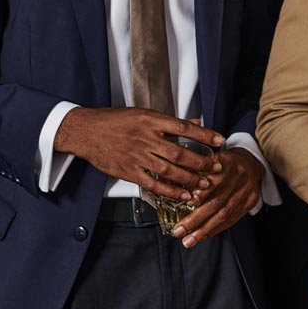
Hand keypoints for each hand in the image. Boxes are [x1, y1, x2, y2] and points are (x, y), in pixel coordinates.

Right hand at [54, 107, 223, 199]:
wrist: (87, 131)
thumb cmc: (116, 121)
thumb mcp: (144, 114)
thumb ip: (170, 122)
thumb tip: (195, 123)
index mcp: (151, 121)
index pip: (184, 127)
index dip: (205, 135)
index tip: (220, 140)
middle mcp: (146, 138)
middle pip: (179, 152)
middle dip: (200, 162)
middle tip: (215, 168)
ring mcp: (137, 155)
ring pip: (168, 170)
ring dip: (189, 179)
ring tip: (203, 184)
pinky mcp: (128, 171)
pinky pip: (152, 184)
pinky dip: (169, 190)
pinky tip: (182, 194)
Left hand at [173, 147, 264, 248]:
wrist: (250, 164)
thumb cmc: (223, 163)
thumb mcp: (211, 158)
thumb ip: (197, 170)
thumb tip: (172, 185)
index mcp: (228, 162)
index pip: (215, 179)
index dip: (202, 193)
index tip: (188, 202)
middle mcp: (240, 176)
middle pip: (217, 201)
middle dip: (196, 219)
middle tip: (179, 230)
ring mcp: (247, 190)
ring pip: (224, 214)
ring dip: (204, 230)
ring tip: (188, 240)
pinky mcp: (251, 201)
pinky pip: (232, 219)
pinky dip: (216, 229)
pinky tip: (203, 236)